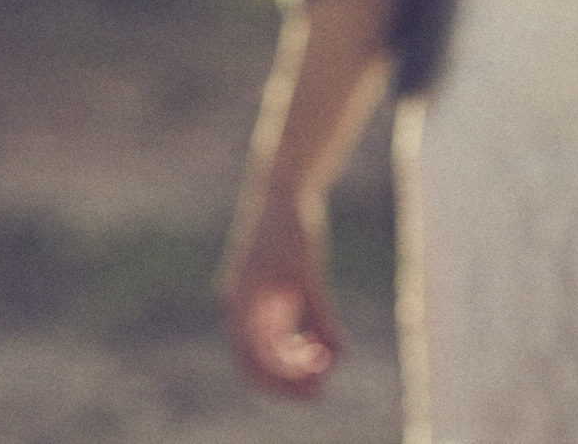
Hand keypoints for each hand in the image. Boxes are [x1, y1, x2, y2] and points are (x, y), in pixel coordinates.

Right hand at [219, 196, 343, 398]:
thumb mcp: (310, 275)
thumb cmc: (292, 228)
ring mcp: (250, 301)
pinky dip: (296, 343)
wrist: (283, 188)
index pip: (254, 361)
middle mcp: (239, 307)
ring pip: (267, 349)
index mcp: (240, 303)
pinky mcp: (264, 294)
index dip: (283, 382)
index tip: (316, 388)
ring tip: (326, 362)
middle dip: (287, 379)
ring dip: (294, 362)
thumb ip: (321, 315)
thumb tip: (337, 355)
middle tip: (321, 388)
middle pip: (256, 362)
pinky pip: (275, 332)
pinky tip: (319, 344)